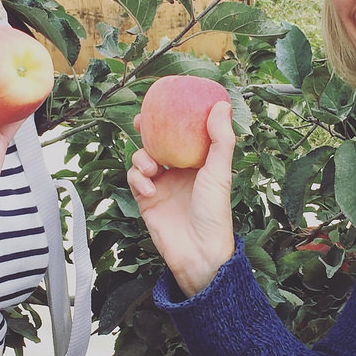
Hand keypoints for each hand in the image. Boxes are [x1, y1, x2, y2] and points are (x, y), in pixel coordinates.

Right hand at [128, 100, 235, 296]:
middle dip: (147, 131)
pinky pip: (134, 180)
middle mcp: (179, 172)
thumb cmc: (214, 213)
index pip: (183, 134)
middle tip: (142, 121)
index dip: (172, 119)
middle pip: (158, 143)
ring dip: (142, 158)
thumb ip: (221, 139)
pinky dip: (137, 179)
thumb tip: (220, 104)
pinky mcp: (146, 200)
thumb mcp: (220, 172)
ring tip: (152, 168)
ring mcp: (161, 185)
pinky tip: (149, 189)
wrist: (198, 252)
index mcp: (199, 163)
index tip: (164, 103)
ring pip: (142, 159)